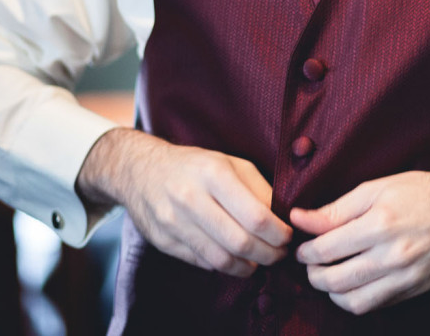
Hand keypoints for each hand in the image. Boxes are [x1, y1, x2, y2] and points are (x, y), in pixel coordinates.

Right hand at [77, 128, 291, 276]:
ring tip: (261, 261)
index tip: (288, 237)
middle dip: (269, 255)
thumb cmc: (196, 166)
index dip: (279, 234)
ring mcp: (174, 223)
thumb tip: (284, 217)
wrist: (140, 170)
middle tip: (280, 254)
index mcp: (214, 174)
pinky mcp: (164, 242)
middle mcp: (191, 199)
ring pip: (221, 259)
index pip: (256, 216)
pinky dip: (225, 266)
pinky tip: (236, 260)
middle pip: (241, 242)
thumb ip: (259, 189)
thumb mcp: (231, 163)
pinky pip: (203, 263)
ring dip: (249, 266)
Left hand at [290, 167, 429, 314]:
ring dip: (332, 293)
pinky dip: (356, 300)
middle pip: (335, 280)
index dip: (306, 251)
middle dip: (313, 275)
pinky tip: (353, 285)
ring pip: (354, 301)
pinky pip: (376, 305)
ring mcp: (406, 276)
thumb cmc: (424, 192)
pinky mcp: (416, 289)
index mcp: (380, 223)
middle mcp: (392, 254)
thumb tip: (300, 218)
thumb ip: (337, 208)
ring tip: (328, 277)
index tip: (302, 247)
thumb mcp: (379, 187)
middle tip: (311, 264)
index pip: (327, 248)